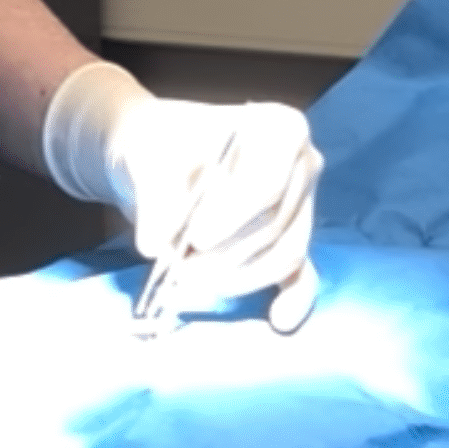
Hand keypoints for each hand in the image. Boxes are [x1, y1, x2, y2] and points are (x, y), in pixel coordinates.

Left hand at [42, 63, 322, 331]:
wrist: (155, 158)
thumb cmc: (158, 143)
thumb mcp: (146, 154)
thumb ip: (153, 196)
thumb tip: (154, 244)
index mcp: (279, 128)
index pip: (268, 182)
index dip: (234, 215)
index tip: (195, 238)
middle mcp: (303, 166)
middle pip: (275, 224)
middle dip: (226, 255)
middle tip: (179, 271)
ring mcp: (302, 207)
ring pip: (283, 255)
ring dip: (236, 277)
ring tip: (188, 281)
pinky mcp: (290, 242)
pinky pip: (302, 274)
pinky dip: (293, 298)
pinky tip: (280, 319)